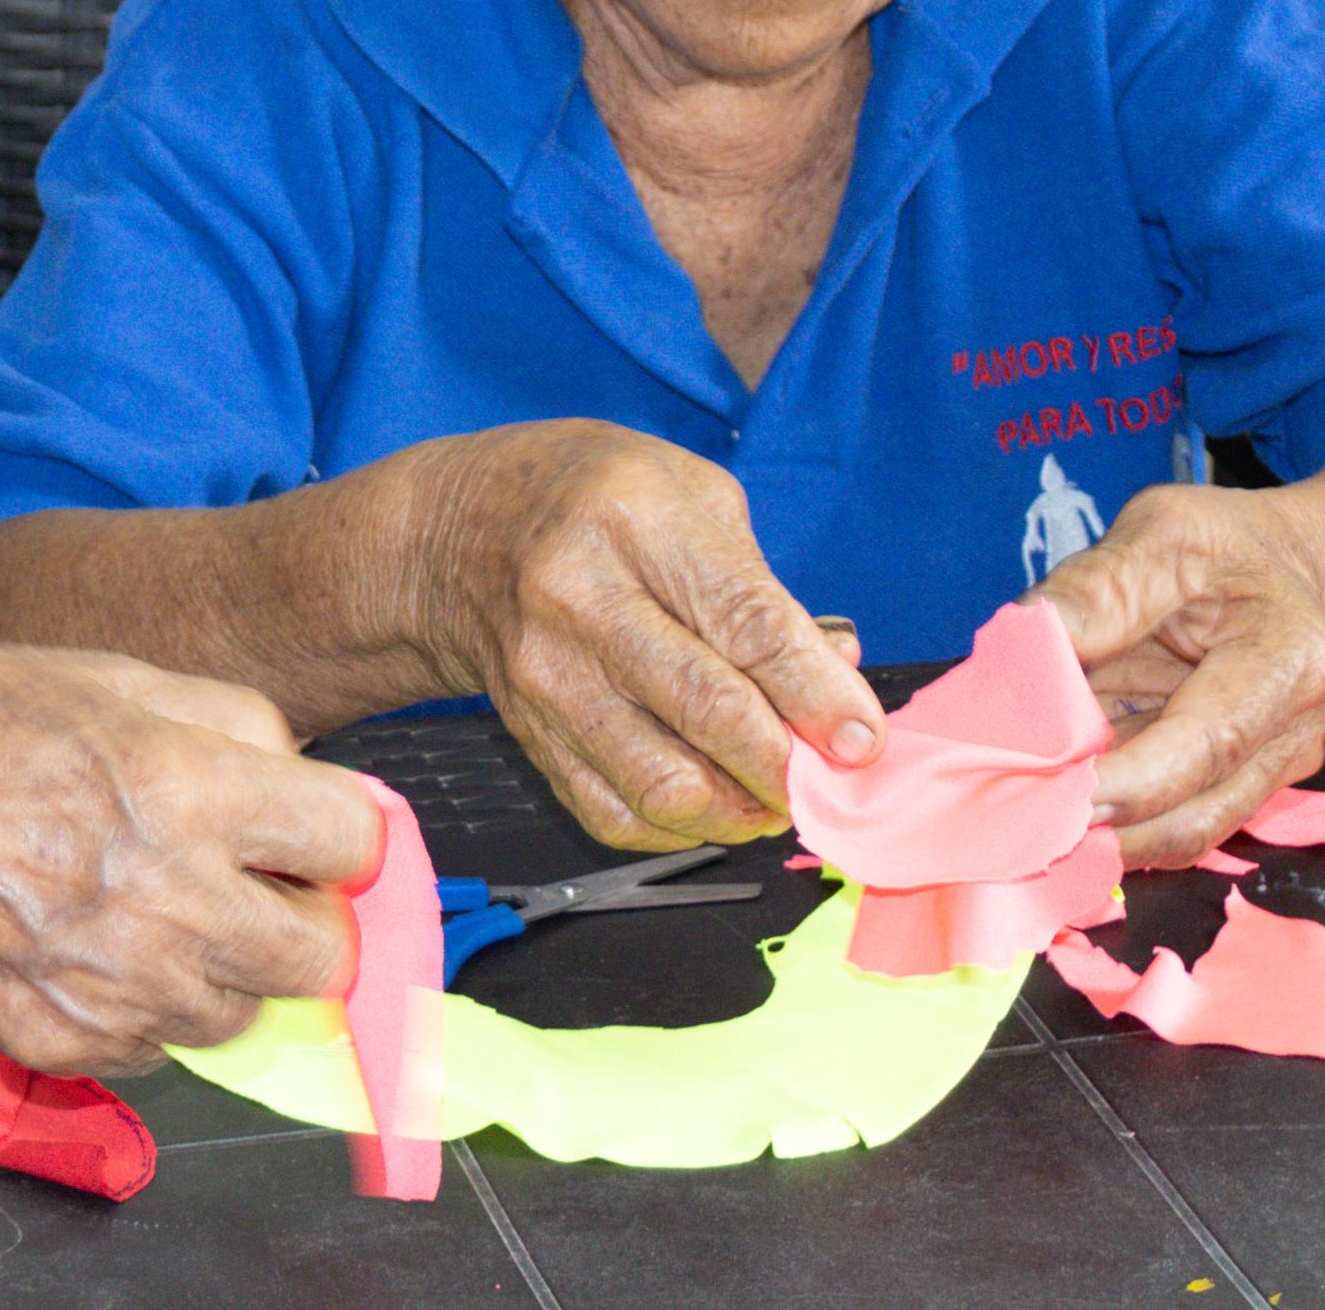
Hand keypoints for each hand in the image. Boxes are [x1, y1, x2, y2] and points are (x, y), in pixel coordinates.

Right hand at [0, 645, 373, 1073]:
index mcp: (188, 793)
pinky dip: (147, 1006)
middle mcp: (165, 901)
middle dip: (305, 918)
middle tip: (260, 884)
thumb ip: (236, 725)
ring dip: (226, 968)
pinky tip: (98, 942)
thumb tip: (312, 781)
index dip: (341, 835)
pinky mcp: (63, 1041)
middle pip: (320, 958)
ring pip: (241, 1013)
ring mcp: (113, 986)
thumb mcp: (116, 675)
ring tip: (161, 907)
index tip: (319, 835)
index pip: (352, 844)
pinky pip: (156, 1048)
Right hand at [405, 420, 882, 850]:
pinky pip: (616, 814)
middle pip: (707, 709)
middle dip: (787, 762)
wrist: (460, 532)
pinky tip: (715, 802)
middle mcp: (577, 597)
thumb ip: (764, 591)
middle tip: (831, 778)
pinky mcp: (528, 733)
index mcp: (633, 518)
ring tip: (775, 795)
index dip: (816, 694)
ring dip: (741, 809)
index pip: (744, 623)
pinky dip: (682, 829)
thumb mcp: (691, 495)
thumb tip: (833, 686)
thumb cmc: (598, 501)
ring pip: (664, 783)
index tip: (863, 740)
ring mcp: (544, 674)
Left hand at [1027, 481, 1324, 865]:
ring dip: (1105, 837)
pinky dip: (1115, 824)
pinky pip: (1172, 821)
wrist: (1284, 570)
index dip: (1132, 783)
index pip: (1207, 744)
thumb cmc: (1223, 548)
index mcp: (1286, 659)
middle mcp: (1292, 732)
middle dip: (1108, 828)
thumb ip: (1099, 589)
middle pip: (1197, 812)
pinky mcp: (1238, 785)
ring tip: (1030, 821)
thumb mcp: (1161, 533)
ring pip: (1183, 834)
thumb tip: (1029, 640)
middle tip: (1022, 821)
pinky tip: (1058, 809)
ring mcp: (1270, 769)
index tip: (1059, 796)